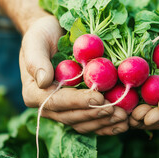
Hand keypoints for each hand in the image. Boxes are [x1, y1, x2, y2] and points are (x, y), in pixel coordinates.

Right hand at [19, 15, 128, 134]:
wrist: (52, 33)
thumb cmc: (43, 33)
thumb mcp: (36, 40)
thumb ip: (36, 60)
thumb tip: (43, 82)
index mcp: (34, 93)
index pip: (57, 102)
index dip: (79, 101)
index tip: (99, 98)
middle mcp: (47, 106)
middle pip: (72, 117)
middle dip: (95, 115)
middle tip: (117, 111)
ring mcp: (63, 109)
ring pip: (83, 123)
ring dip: (104, 123)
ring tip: (124, 118)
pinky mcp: (76, 107)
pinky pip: (91, 120)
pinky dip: (106, 124)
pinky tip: (123, 123)